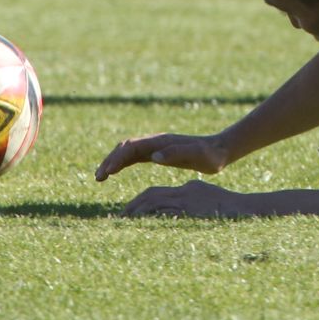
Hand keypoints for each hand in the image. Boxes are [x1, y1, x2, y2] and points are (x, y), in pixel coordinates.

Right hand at [95, 131, 230, 180]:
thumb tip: (154, 157)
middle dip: (109, 160)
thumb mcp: (197, 155)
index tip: (107, 172)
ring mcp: (156, 147)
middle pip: (125, 147)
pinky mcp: (159, 153)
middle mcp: (156, 142)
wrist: (221, 150)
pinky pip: (135, 157)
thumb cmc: (211, 155)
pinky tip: (115, 172)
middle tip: (98, 177)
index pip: (132, 148)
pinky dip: (122, 163)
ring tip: (100, 177)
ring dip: (112, 161)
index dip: (117, 159)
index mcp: (161, 142)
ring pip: (127, 152)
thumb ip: (177, 154)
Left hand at [120, 179, 250, 218]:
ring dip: (137, 212)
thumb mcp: (207, 203)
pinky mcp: (191, 210)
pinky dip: (151, 218)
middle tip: (119, 218)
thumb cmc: (230, 209)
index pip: (156, 192)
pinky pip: (165, 213)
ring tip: (124, 223)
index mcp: (187, 190)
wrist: (247, 208)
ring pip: (155, 203)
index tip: (128, 212)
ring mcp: (188, 201)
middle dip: (133, 206)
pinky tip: (140, 227)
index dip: (139, 202)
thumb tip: (176, 215)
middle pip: (151, 195)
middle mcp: (185, 193)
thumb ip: (191, 204)